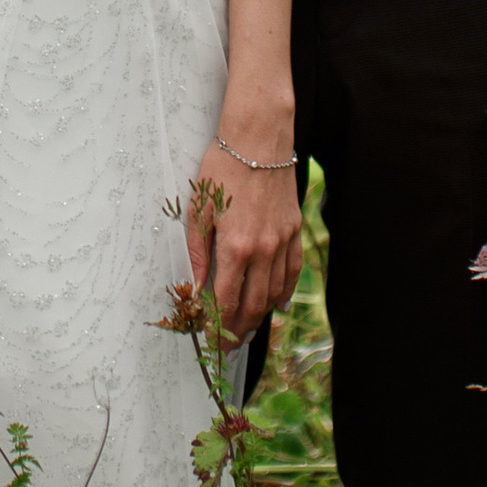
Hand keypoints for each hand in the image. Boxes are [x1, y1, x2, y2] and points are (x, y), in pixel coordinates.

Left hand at [189, 95, 302, 338]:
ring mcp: (282, 241)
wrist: (259, 140)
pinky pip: (292, 272)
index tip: (211, 342)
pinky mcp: (294, 231)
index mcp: (235, 247)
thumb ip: (196, 253)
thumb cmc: (223, 169)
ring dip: (261, 316)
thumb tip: (193, 286)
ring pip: (275, 293)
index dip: (218, 327)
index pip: (227, 301)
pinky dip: (284, 292)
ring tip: (248, 330)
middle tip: (228, 346)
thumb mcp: (199, 209)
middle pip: (253, 304)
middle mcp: (263, 250)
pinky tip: (276, 303)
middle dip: (239, 330)